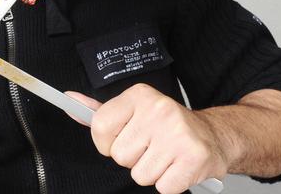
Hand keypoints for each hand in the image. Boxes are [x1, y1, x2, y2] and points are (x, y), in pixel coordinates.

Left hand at [67, 84, 227, 193]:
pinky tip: (176, 166)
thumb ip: (98, 110)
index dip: (106, 142)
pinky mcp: (193, 157)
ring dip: (150, 172)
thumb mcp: (131, 111)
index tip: (120, 139)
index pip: (99, 126)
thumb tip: (69, 100)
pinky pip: (162, 187)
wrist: (211, 135)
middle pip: (119, 155)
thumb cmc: (164, 125)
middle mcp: (158, 109)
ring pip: (139, 174)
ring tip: (164, 156)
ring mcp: (177, 133)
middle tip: (150, 147)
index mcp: (139, 95)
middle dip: (132, 158)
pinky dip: (168, 183)